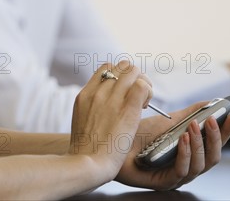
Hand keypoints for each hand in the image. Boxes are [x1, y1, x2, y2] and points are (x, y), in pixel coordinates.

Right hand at [69, 62, 152, 181]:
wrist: (88, 163)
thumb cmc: (87, 149)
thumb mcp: (82, 120)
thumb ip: (92, 107)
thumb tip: (105, 104)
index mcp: (85, 94)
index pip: (106, 68)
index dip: (119, 76)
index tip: (123, 92)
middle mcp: (98, 92)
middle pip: (122, 66)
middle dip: (133, 76)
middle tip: (138, 96)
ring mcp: (112, 99)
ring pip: (133, 70)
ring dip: (143, 82)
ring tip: (143, 101)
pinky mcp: (128, 108)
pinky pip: (142, 85)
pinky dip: (148, 91)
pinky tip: (146, 105)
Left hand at [115, 101, 229, 190]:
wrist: (114, 143)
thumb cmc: (139, 135)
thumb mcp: (168, 121)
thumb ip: (189, 113)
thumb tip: (210, 102)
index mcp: (192, 152)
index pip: (215, 143)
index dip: (227, 130)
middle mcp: (189, 165)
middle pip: (213, 157)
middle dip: (216, 137)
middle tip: (211, 120)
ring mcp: (178, 175)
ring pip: (201, 165)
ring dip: (200, 143)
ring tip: (192, 126)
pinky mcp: (165, 182)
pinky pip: (181, 171)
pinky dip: (185, 154)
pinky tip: (182, 140)